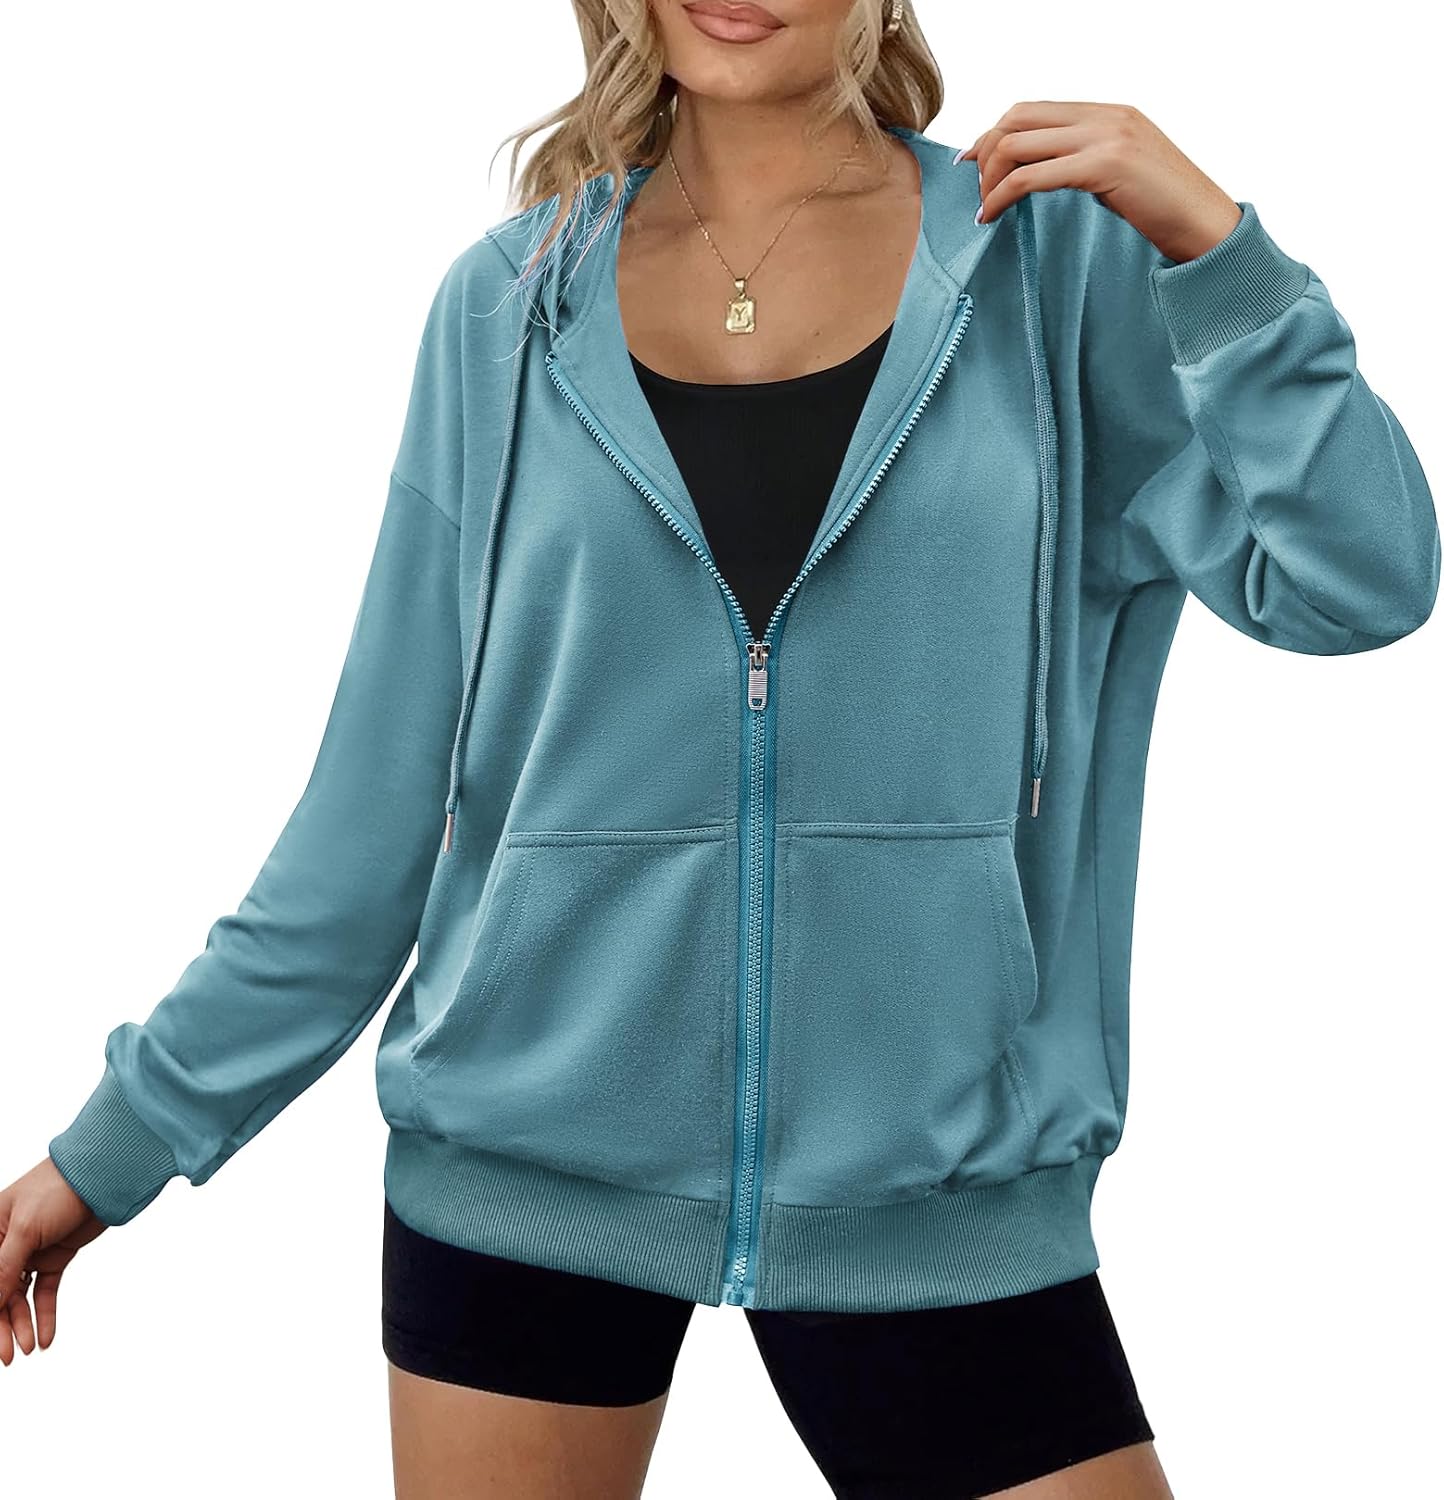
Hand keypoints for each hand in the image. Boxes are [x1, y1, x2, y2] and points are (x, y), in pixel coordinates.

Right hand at [0, 1157, 107, 1364]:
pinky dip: (44, 1314)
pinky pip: (45, 1291)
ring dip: (22, 1323)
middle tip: (7, 1356)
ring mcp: (31, 1252)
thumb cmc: (58, 1188)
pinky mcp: (55, 1256)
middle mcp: (5, 1245)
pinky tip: (45, 1338)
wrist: (104, 1176)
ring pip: (19, 1297)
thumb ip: (3, 1267)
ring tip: (28, 1349)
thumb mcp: (25, 1229)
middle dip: (1, 1326)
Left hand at [958, 101, 1242, 263]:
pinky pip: (1031, 176)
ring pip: (1017, 144)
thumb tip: (1043, 171)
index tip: (972, 161)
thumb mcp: (1121, 172)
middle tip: (977, 190)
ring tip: (986, 208)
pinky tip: (992, 217)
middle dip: (985, 153)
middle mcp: (1104, 116)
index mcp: (1107, 112)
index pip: (1032, 108)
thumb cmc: (1166, 208)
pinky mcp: (1103, 166)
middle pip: (1016, 119)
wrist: (1206, 224)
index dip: (993, 132)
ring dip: (990, 178)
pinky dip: (1002, 197)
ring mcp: (1104, 137)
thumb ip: (1085, 160)